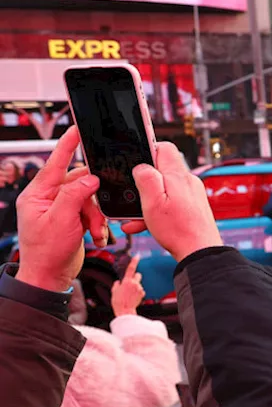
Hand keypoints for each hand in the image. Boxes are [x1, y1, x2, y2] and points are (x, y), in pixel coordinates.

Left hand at [13, 126, 106, 292]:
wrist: (50, 277)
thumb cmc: (46, 251)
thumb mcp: (61, 220)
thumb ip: (75, 195)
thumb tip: (90, 177)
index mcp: (37, 194)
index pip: (55, 164)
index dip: (67, 145)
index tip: (78, 129)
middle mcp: (49, 199)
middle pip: (80, 185)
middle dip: (93, 203)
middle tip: (97, 219)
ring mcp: (61, 209)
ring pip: (90, 200)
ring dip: (97, 218)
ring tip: (95, 234)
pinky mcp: (72, 220)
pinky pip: (92, 214)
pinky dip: (98, 226)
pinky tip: (96, 238)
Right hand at [110, 255, 143, 316]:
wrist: (125, 310)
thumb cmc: (118, 301)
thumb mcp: (114, 291)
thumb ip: (117, 284)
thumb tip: (119, 282)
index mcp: (126, 281)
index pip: (131, 268)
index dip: (134, 261)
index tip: (137, 256)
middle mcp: (134, 283)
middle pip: (138, 275)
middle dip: (135, 277)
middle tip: (130, 284)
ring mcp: (139, 288)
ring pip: (139, 284)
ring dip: (136, 286)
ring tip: (130, 294)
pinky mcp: (143, 293)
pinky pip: (140, 290)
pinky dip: (138, 292)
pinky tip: (133, 298)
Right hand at [128, 142, 222, 262]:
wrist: (200, 253)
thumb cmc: (178, 230)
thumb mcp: (153, 202)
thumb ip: (146, 178)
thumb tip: (141, 166)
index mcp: (178, 176)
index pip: (164, 148)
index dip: (147, 151)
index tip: (134, 163)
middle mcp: (188, 182)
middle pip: (162, 170)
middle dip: (144, 182)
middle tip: (132, 194)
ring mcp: (192, 196)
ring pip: (164, 190)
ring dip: (147, 201)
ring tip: (134, 216)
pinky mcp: (193, 208)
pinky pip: (170, 204)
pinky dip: (156, 212)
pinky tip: (141, 225)